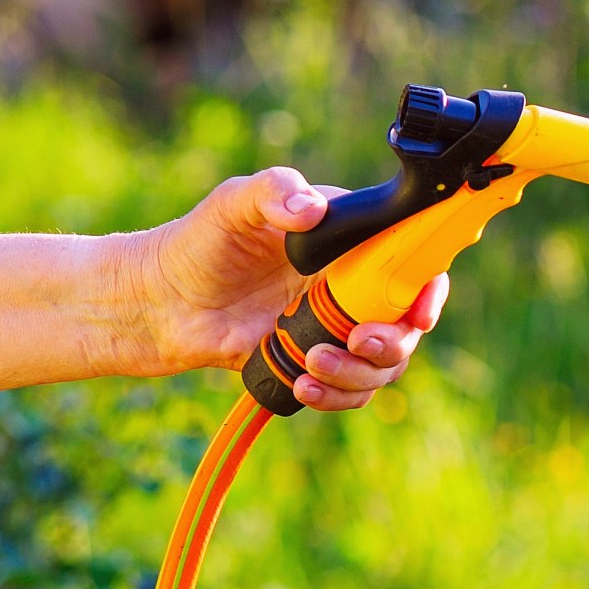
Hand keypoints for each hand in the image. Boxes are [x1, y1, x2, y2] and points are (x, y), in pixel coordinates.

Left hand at [121, 168, 448, 410]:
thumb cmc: (200, 243)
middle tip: (358, 341)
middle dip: (392, 342)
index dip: (428, 289)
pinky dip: (337, 395)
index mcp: (350, 245)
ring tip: (312, 363)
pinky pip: (352, 391)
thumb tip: (311, 212)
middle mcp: (354, 289)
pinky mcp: (318, 364)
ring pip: (384, 365)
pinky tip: (305, 385)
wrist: (160, 302)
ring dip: (359, 373)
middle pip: (407, 325)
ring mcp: (338, 330)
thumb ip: (274, 193)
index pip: (414, 264)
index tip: (418, 311)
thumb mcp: (234, 203)